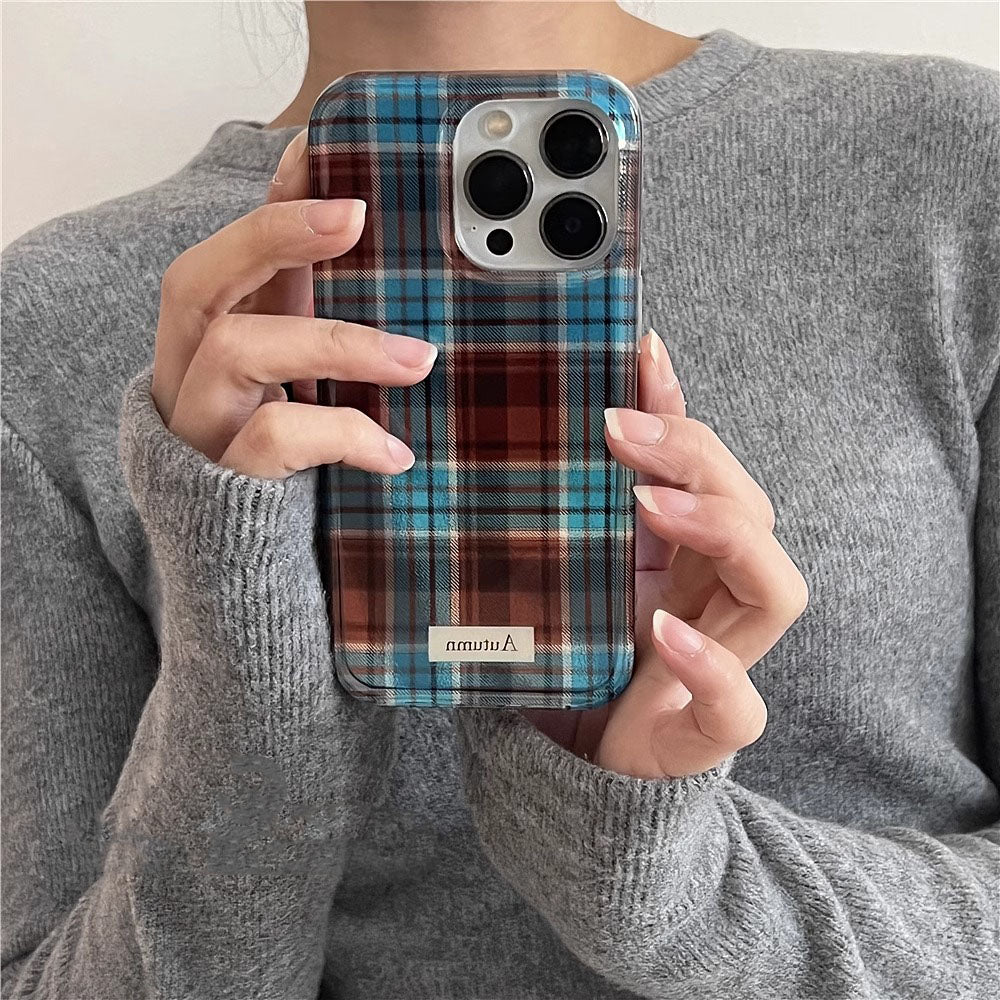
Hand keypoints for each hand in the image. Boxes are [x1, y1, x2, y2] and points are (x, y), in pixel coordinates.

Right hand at [151, 128, 436, 477]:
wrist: (238, 559)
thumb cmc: (277, 454)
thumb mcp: (298, 379)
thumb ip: (321, 320)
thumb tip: (399, 267)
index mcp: (213, 334)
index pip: (229, 249)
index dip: (270, 196)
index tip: (324, 147)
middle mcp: (188, 368)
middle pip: (196, 279)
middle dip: (272, 235)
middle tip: (353, 214)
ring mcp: (198, 422)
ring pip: (236, 349)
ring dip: (334, 341)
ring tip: (419, 359)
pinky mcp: (222, 476)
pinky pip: (272, 438)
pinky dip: (343, 435)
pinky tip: (395, 453)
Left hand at [524, 331, 807, 778]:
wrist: (577, 762)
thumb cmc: (579, 658)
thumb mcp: (570, 568)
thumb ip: (576, 506)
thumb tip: (554, 426)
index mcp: (688, 554)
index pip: (707, 466)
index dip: (682, 409)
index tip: (639, 352)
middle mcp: (718, 596)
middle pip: (751, 510)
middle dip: (695, 460)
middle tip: (618, 431)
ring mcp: (726, 660)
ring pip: (775, 588)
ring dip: (720, 534)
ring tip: (649, 505)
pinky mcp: (709, 727)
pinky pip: (738, 703)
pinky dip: (711, 665)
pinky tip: (664, 633)